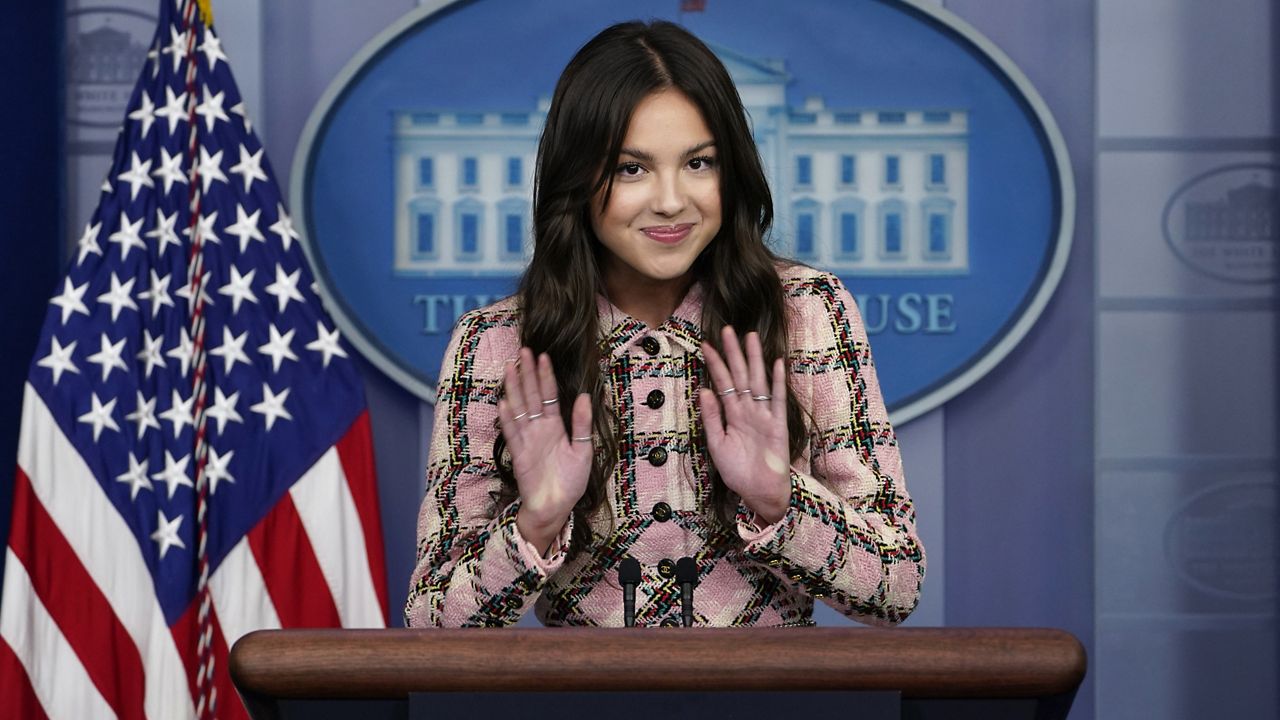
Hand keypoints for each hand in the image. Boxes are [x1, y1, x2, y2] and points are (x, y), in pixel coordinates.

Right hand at [496, 348, 592, 554]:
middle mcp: (539, 429)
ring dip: (514, 389)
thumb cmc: (570, 481)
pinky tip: (504, 402)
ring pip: (519, 408)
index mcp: (556, 426)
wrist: (556, 507)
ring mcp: (527, 439)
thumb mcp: (583, 450)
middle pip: (532, 396)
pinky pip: (512, 433)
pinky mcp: (519, 454)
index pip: (550, 395)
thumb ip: (581, 424)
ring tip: (511, 368)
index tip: (543, 356)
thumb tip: (584, 396)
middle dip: (528, 374)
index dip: (546, 376)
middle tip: (524, 351)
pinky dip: (508, 418)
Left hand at [699, 327, 790, 524]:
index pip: (722, 384)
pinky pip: (778, 400)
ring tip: (750, 337)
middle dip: (734, 353)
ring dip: (754, 359)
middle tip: (727, 330)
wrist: (759, 492)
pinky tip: (776, 364)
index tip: (706, 345)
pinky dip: (777, 383)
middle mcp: (748, 410)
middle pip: (740, 376)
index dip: (715, 365)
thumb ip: (711, 417)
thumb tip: (702, 390)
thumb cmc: (738, 471)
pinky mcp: (778, 425)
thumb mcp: (717, 444)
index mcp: (732, 415)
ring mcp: (764, 415)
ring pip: (758, 381)